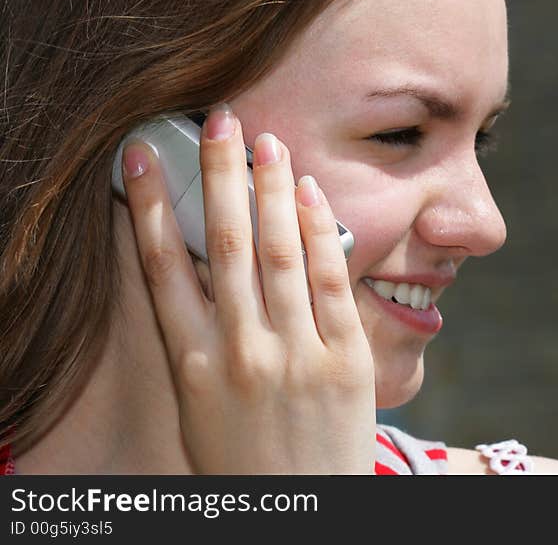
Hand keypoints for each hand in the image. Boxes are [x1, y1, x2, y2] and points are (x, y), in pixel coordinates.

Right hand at [121, 107, 375, 473]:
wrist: (300, 511)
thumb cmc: (244, 457)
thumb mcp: (200, 403)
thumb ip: (199, 337)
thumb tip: (201, 264)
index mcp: (192, 362)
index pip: (163, 266)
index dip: (151, 204)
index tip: (145, 154)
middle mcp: (239, 350)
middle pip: (223, 242)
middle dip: (221, 174)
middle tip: (221, 119)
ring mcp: (295, 352)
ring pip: (278, 251)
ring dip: (272, 188)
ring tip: (267, 141)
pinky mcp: (345, 358)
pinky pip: (331, 282)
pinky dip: (320, 232)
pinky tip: (311, 193)